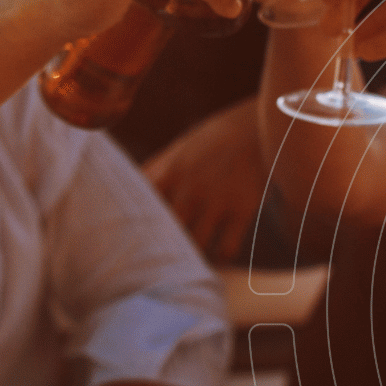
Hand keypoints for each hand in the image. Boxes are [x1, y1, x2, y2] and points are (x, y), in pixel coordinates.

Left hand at [144, 99, 265, 262]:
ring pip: (194, 245)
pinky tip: (217, 254)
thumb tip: (129, 190)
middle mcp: (190, 188)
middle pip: (165, 231)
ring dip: (190, 255)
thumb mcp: (181, 148)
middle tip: (156, 261)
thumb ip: (156, 171)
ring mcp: (217, 200)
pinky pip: (226, 249)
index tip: (127, 240)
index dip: (131, 226)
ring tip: (187, 261)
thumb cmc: (213, 138)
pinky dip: (220, 258)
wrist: (259, 124)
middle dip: (159, 247)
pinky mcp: (242, 209)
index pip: (139, 206)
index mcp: (170, 171)